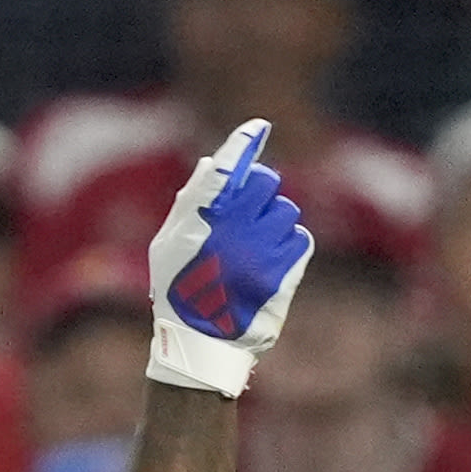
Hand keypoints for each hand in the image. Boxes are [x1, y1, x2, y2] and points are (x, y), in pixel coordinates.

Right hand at [145, 119, 314, 398]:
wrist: (202, 344)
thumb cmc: (180, 289)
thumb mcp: (169, 242)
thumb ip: (193, 201)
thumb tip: (218, 164)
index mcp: (201, 217)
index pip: (227, 167)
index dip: (243, 144)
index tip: (258, 127)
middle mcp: (233, 229)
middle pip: (267, 182)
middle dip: (260, 192)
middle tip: (248, 215)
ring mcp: (261, 251)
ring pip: (287, 211)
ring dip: (275, 222)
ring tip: (256, 246)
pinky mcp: (283, 274)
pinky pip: (301, 239)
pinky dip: (290, 245)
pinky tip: (272, 260)